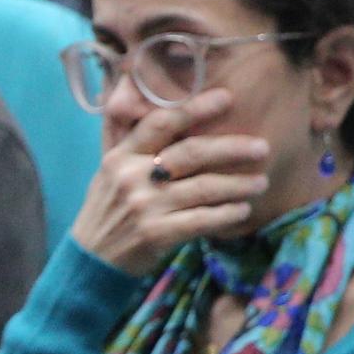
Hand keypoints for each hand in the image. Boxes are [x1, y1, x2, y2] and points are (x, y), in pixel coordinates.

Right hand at [73, 95, 273, 273]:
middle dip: (231, 148)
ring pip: (203, 188)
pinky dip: (225, 215)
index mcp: (122, 156)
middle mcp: (133, 177)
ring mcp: (145, 207)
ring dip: (237, 185)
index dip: (195, 108)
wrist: (91, 259)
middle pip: (191, 154)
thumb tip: (132, 93)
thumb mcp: (108, 169)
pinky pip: (200, 220)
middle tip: (262, 147)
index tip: (226, 98)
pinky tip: (242, 210)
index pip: (161, 123)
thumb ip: (127, 138)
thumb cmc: (106, 210)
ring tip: (261, 182)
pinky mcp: (156, 235)